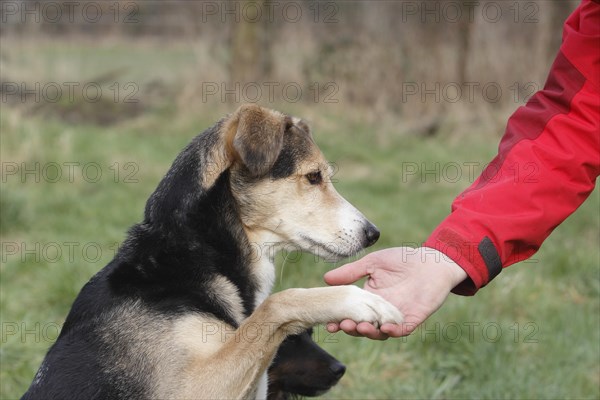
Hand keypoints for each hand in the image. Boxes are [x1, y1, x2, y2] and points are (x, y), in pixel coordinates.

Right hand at [324, 247, 466, 339]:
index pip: (351, 314)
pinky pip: (401, 330)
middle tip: (343, 325)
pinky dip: (393, 331)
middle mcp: (380, 311)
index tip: (328, 324)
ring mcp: (396, 316)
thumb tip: (326, 278)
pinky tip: (385, 328)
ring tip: (361, 327)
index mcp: (369, 299)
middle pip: (362, 327)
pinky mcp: (413, 318)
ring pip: (380, 332)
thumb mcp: (372, 263)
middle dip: (351, 329)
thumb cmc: (401, 260)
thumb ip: (351, 272)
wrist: (431, 260)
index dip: (339, 321)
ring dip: (369, 332)